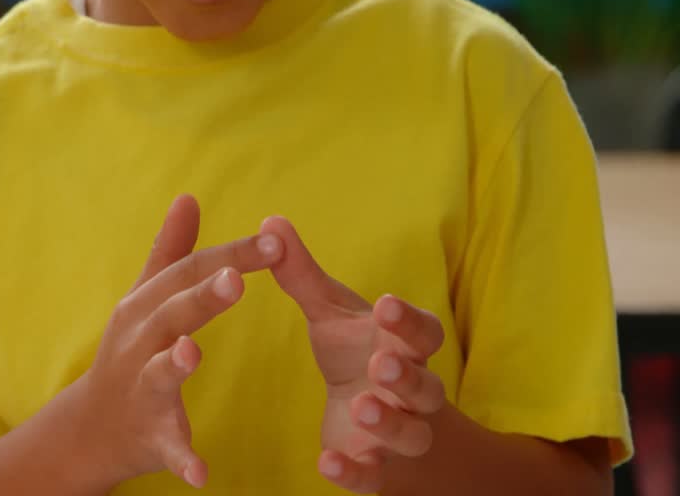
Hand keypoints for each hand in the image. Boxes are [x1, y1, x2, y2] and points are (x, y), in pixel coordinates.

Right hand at [71, 195, 281, 489]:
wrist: (92, 429)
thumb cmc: (127, 354)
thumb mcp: (143, 299)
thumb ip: (170, 251)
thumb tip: (188, 196)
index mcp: (144, 306)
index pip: (190, 272)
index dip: (231, 255)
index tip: (275, 240)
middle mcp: (137, 343)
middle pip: (171, 313)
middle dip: (201, 295)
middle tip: (237, 279)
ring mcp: (140, 389)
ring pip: (158, 374)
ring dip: (173, 363)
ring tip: (192, 353)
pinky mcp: (150, 436)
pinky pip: (168, 448)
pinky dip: (183, 459)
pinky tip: (202, 472)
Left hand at [259, 217, 446, 493]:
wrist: (371, 413)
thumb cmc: (355, 350)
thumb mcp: (328, 312)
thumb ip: (300, 274)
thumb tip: (270, 222)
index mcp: (405, 344)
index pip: (422, 331)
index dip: (407, 320)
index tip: (384, 305)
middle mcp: (411, 389)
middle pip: (424, 384)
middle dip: (406, 373)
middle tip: (383, 362)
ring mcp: (397, 431)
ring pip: (409, 432)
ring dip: (389, 420)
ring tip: (362, 405)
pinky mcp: (375, 467)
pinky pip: (373, 475)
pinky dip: (355, 471)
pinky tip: (327, 462)